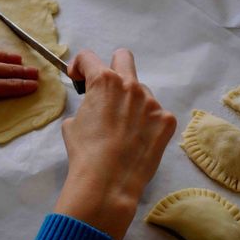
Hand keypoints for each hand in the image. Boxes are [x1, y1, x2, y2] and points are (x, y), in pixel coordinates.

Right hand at [53, 49, 176, 239]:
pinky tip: (138, 140)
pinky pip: (155, 114)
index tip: (78, 77)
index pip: (88, 57)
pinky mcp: (166, 120)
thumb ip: (85, 106)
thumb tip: (92, 108)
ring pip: (141, 91)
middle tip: (107, 88)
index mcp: (103, 81)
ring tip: (123, 129)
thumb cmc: (85, 153)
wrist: (108, 182)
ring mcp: (151, 102)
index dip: (79, 65)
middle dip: (112, 66)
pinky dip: (146, 123)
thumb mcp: (72, 125)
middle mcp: (130, 85)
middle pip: (123, 57)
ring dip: (131, 103)